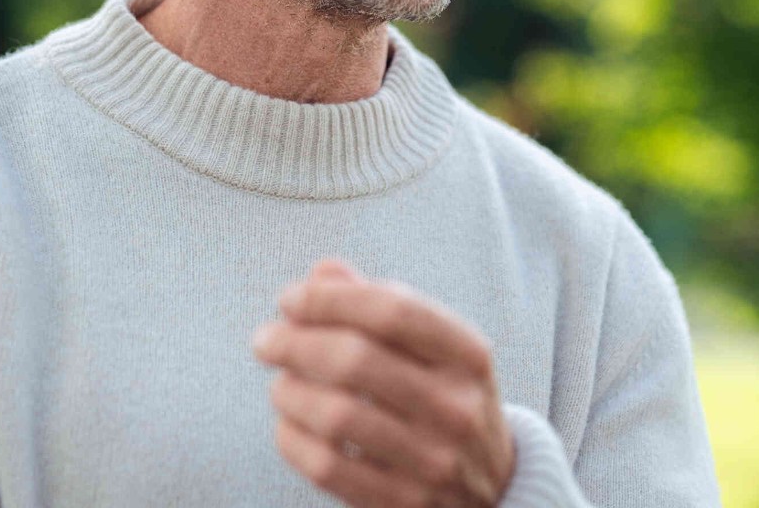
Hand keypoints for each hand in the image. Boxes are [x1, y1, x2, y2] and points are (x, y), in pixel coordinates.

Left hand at [252, 259, 515, 507]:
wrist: (493, 485)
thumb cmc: (444, 395)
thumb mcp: (433, 346)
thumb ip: (379, 303)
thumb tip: (321, 273)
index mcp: (468, 354)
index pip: (391, 311)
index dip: (329, 299)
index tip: (289, 298)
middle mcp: (458, 406)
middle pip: (356, 360)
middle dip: (294, 343)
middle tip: (265, 340)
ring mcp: (435, 462)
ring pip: (336, 416)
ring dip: (290, 391)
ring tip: (279, 383)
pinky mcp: (405, 505)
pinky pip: (328, 468)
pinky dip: (293, 440)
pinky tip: (287, 424)